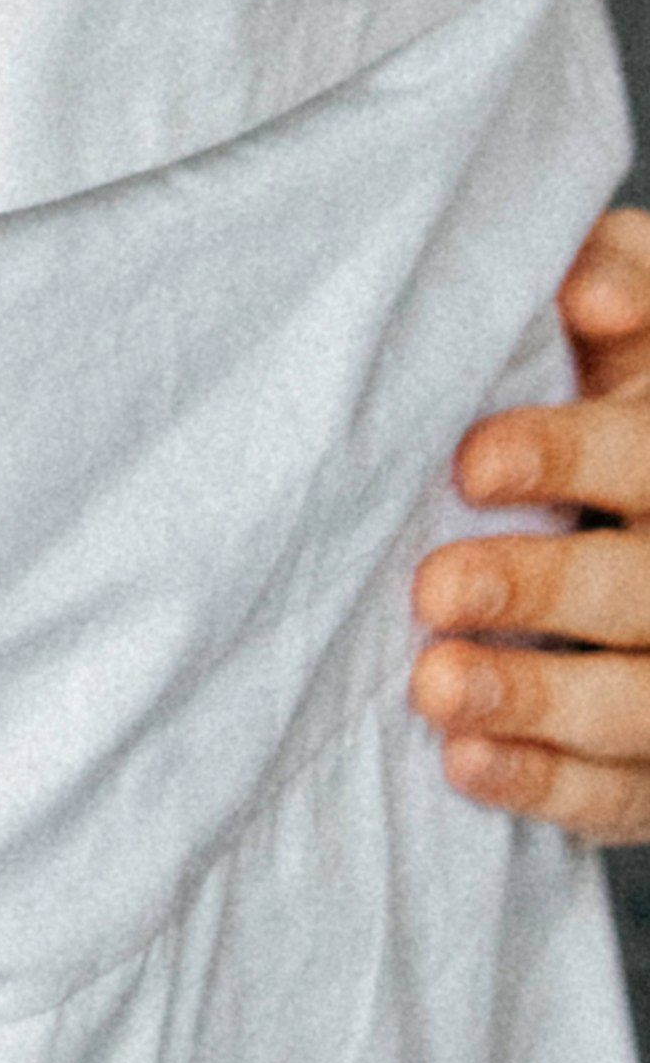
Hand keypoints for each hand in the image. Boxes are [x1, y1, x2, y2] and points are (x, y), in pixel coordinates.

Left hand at [412, 204, 649, 839]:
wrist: (632, 503)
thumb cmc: (614, 374)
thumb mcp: (633, 309)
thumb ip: (612, 269)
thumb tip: (589, 295)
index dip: (567, 455)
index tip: (469, 461)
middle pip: (646, 587)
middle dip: (543, 586)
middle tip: (433, 586)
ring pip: (642, 704)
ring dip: (539, 699)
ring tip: (435, 684)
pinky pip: (626, 793)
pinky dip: (548, 785)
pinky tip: (464, 760)